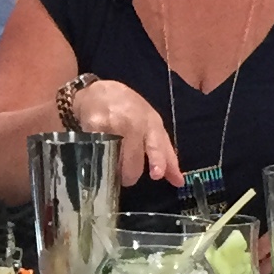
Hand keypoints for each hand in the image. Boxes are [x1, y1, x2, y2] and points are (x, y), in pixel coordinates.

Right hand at [68, 80, 183, 186]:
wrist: (99, 92)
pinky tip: (99, 154)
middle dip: (130, 176)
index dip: (158, 160)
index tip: (157, 175)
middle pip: (133, 162)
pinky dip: (99, 161)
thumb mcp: (153, 126)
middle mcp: (133, 123)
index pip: (156, 144)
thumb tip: (179, 181)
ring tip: (112, 164)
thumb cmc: (131, 110)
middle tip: (127, 177)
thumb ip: (166, 154)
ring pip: (115, 163)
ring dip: (114, 171)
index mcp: (151, 124)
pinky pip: (98, 155)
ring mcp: (112, 125)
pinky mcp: (94, 128)